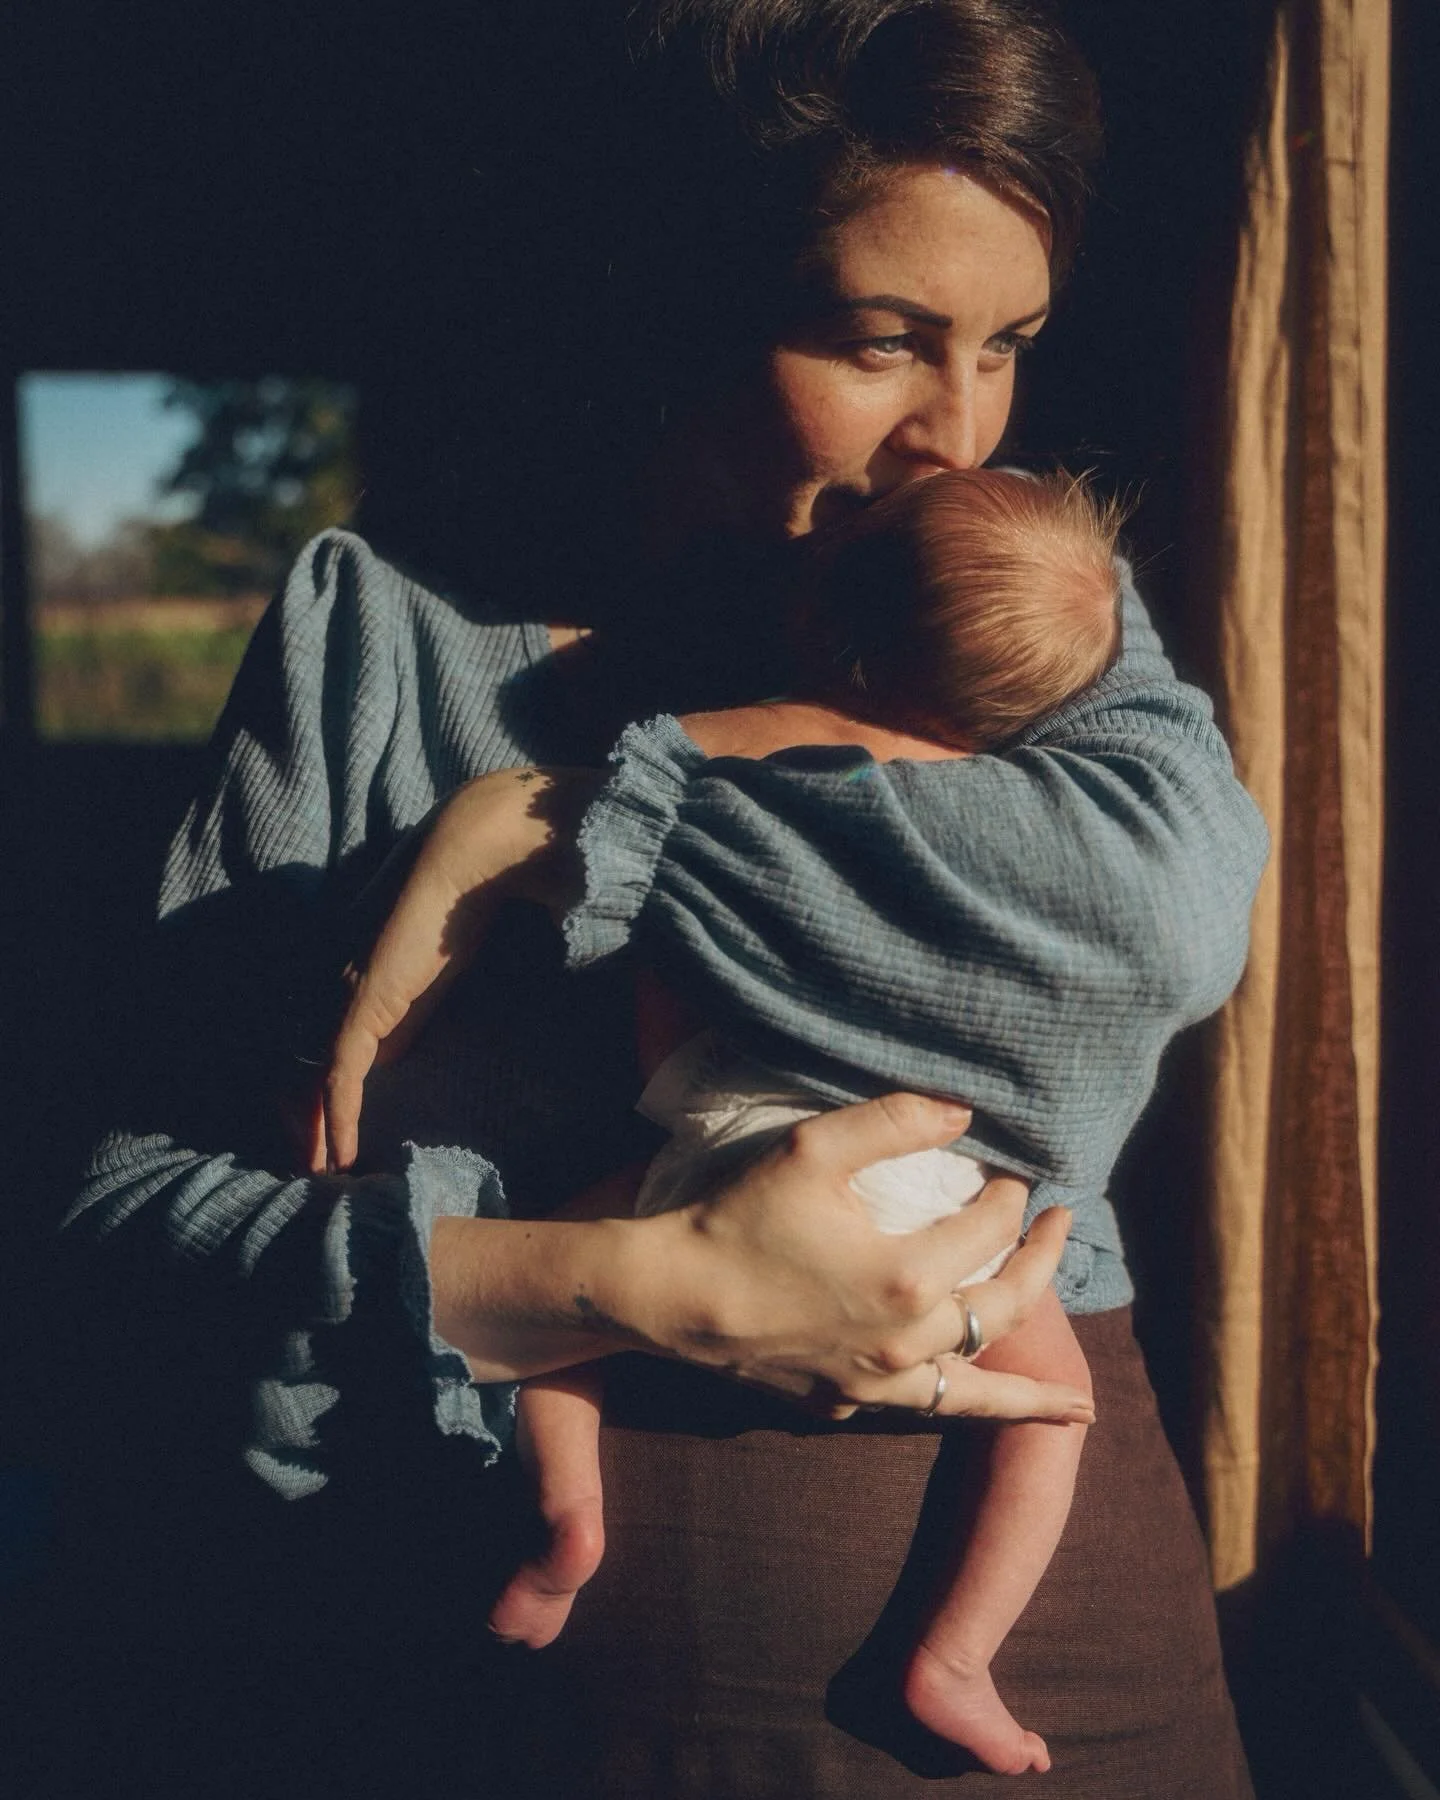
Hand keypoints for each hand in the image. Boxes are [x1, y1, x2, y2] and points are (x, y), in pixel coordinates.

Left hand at [319, 765, 599, 1171]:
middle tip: (327, 1168)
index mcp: (407, 978)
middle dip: (321, 1117)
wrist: (502, 844)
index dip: (354, 1089)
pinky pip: (342, 1072)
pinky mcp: (370, 999)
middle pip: (334, 1064)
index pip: (367, 1043)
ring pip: (327, 1076)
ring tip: (325, 1176)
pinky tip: (341, 1155)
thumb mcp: (515, 951)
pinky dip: (338, 1115)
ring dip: (324, 1127)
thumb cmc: (514, 889)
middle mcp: (379, 987)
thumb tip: (571, 1017)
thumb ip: (519, 978)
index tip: (361, 1134)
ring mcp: (369, 992)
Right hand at [638, 1093, 1085, 1422]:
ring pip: (978, 1391)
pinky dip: (968, 1413)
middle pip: (1004, 1305)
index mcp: (909, 1276)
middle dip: (1044, 1262)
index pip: (991, 1230)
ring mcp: (879, 1383)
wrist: (671, 1296)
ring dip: (1033, 1391)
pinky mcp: (846, 1403)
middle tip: (1064, 1225)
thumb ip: (895, 1122)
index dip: (1011, 1196)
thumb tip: (964, 1112)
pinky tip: (984, 1415)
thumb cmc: (739, 1218)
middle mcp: (908, 1341)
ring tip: (1081, 1406)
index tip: (1012, 1174)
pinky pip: (926, 1412)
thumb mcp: (814, 1149)